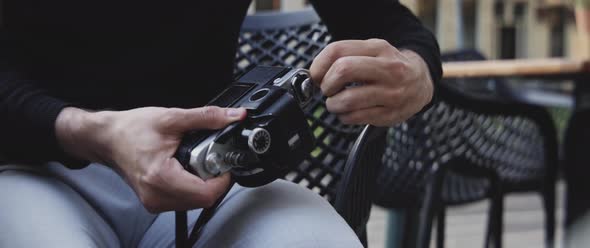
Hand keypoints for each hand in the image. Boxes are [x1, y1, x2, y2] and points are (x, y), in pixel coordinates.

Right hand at [56, 106, 245, 211]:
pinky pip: (184, 201)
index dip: (223, 179)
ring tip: (195, 162)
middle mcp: (156, 196)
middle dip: (213, 179)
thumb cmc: (132, 129)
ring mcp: (154, 202)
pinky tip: (185, 169)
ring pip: (195, 202)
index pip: (207, 193)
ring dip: (203, 184)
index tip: (222, 162)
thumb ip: (207, 117)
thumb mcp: (172, 118)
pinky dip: (191, 186)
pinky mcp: (154, 202)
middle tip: (208, 158)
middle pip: (204, 199)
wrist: (108, 138)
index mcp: (161, 177)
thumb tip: (234, 116)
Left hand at [310, 39, 433, 125]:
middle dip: (327, 84)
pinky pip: (356, 117)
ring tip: (335, 103)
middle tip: (328, 89)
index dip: (319, 65)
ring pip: (348, 99)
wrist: (421, 83)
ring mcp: (392, 93)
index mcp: (379, 49)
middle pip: (343, 70)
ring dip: (333, 104)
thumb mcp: (372, 51)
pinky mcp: (391, 114)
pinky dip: (344, 117)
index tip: (316, 75)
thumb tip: (314, 74)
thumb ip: (345, 56)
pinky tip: (348, 112)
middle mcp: (388, 69)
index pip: (338, 50)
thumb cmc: (389, 67)